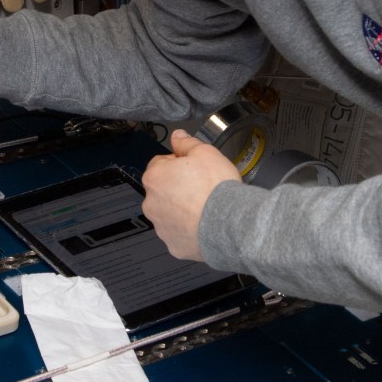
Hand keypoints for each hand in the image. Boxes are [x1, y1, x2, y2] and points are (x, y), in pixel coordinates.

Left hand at [141, 130, 241, 261]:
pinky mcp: (174, 245)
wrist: (230, 223)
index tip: (193, 168)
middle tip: (201, 187)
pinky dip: (189, 230)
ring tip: (205, 207)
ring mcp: (161, 227)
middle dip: (178, 187)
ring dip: (182, 209)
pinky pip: (179, 234)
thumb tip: (178, 136)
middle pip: (163, 190)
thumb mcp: (205, 152)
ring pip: (170, 213)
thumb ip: (187, 143)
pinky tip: (204, 224)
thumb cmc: (216, 188)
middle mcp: (152, 203)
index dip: (178, 163)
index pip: (160, 163)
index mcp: (155, 177)